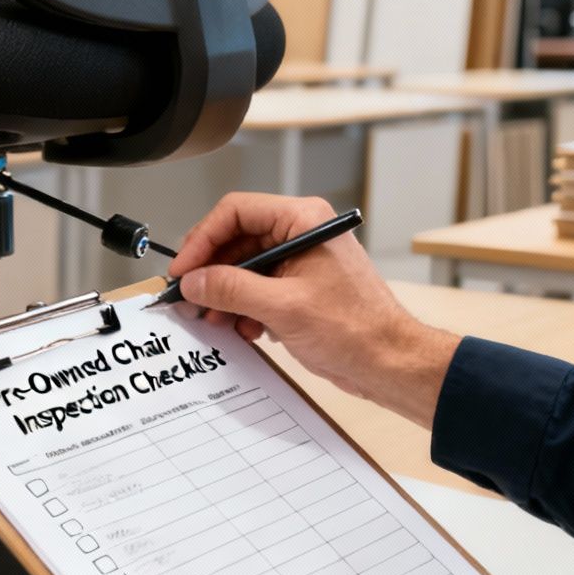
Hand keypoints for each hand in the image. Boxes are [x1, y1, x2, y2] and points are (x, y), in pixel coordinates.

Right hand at [166, 192, 459, 427]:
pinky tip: (244, 329)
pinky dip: (244, 308)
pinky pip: (257, 288)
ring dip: (225, 295)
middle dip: (212, 273)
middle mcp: (301, 233)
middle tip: (190, 298)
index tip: (184, 270)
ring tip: (215, 319)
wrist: (389, 362)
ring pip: (243, 267)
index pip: (236, 212)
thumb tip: (193, 281)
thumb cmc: (356, 329)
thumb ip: (231, 289)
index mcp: (303, 221)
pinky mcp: (299, 287)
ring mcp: (300, 260)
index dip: (202, 240)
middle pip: (236, 240)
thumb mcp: (283, 307)